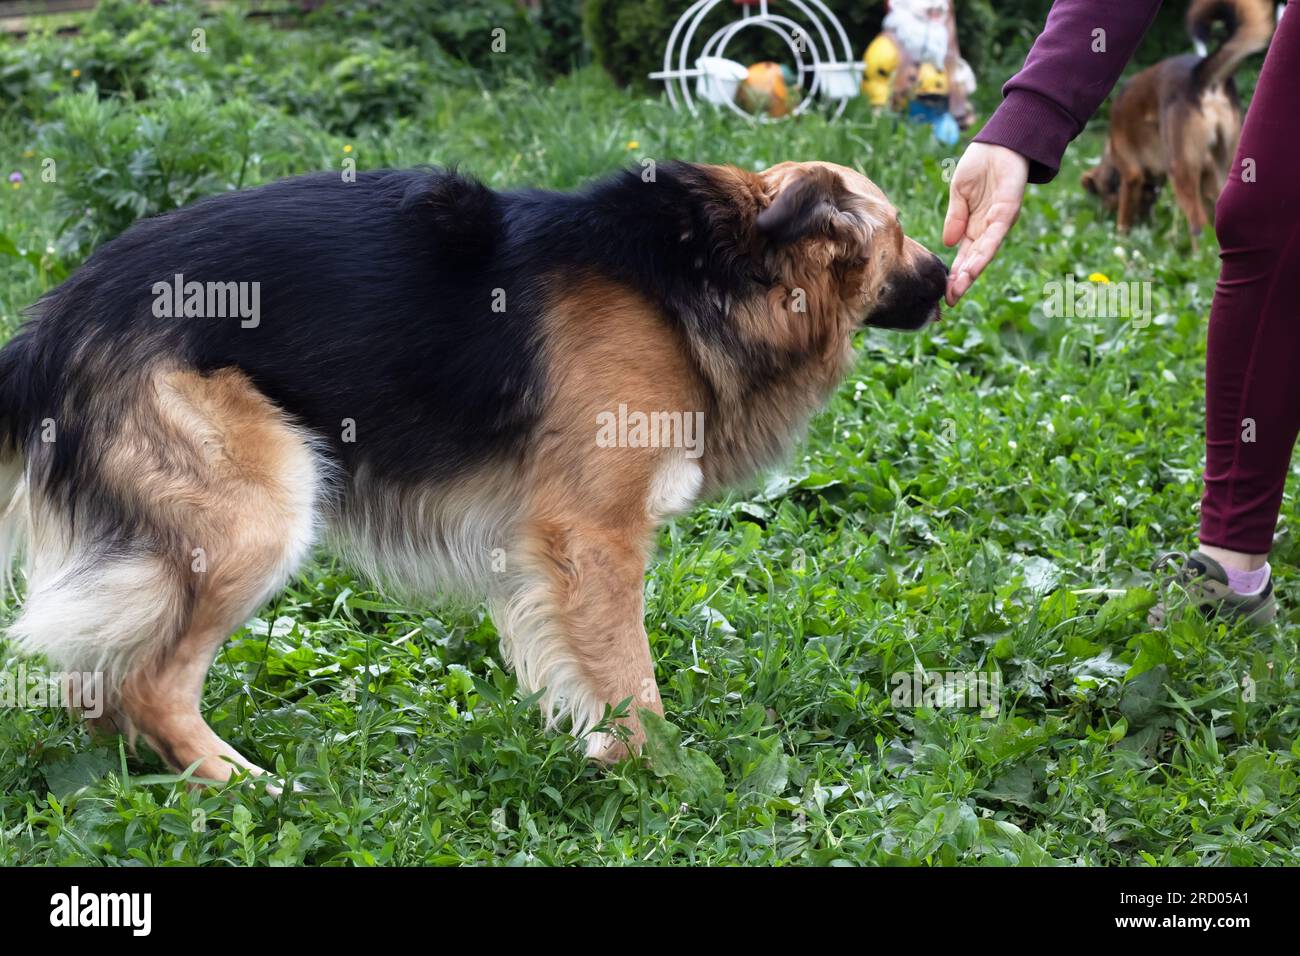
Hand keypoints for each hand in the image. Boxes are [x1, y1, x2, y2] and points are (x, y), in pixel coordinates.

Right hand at [942, 143, 1028, 304]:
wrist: (1001, 141)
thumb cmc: (981, 164)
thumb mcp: (959, 193)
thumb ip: (955, 218)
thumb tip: (947, 243)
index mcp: (974, 225)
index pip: (964, 255)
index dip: (954, 273)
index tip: (944, 292)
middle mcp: (988, 228)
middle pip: (973, 260)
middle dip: (962, 281)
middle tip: (949, 301)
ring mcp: (998, 222)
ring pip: (984, 253)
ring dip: (971, 272)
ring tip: (958, 290)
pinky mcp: (1007, 211)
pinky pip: (994, 237)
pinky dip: (983, 253)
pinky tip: (971, 266)